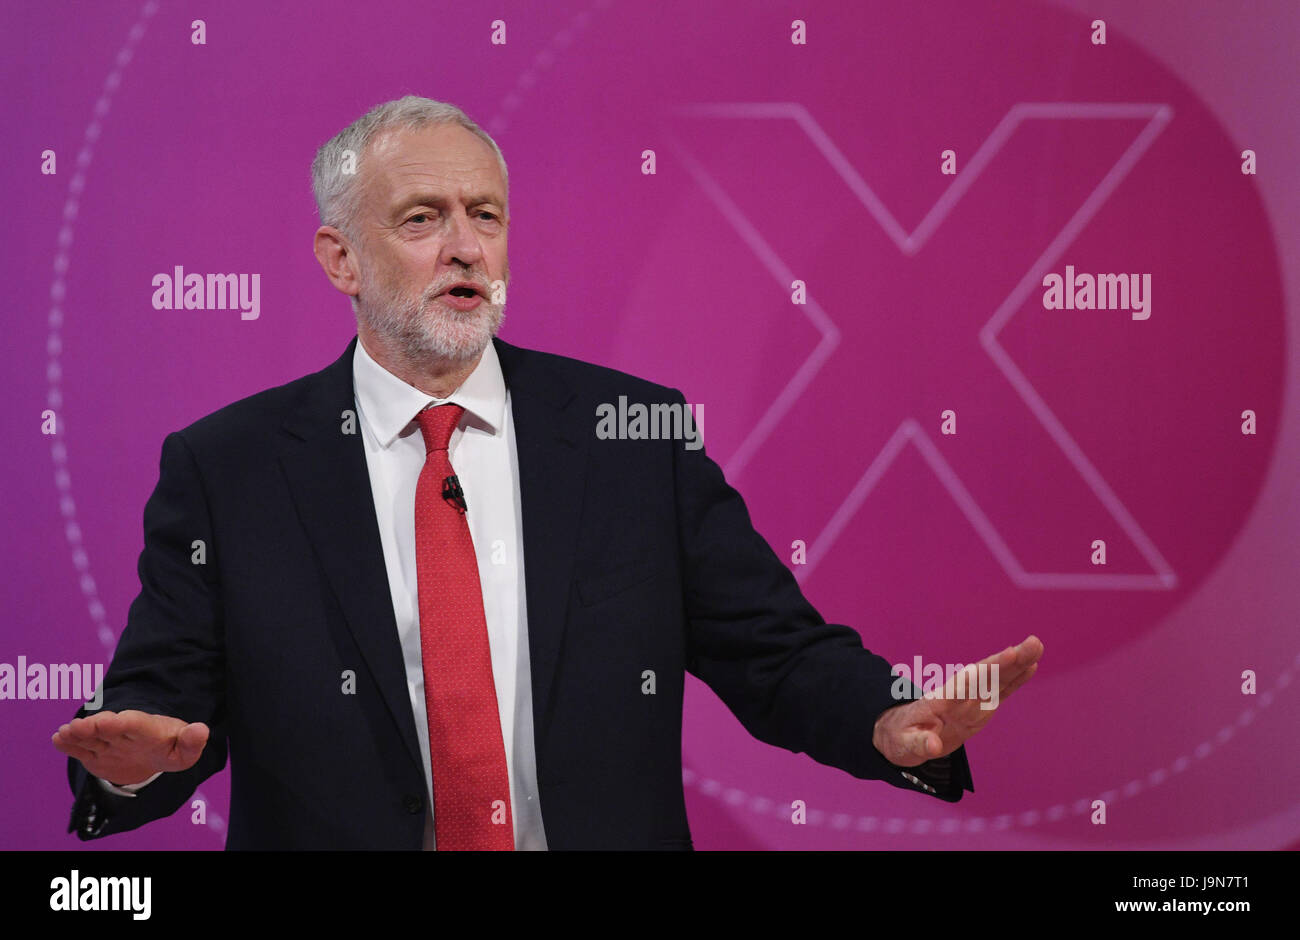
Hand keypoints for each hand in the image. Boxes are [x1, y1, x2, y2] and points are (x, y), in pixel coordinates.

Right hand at [52, 710, 208, 786]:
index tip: (108, 721)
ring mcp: (108, 742)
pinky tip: (58, 739)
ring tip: (63, 733)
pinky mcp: (96, 754)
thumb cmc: (171, 748)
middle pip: (108, 728)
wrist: (154, 753)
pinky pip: (82, 748)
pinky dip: (70, 744)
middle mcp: (124, 732)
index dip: (121, 722)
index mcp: (147, 728)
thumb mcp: (184, 751)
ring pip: (91, 738)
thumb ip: (192, 743)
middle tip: (76, 726)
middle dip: (93, 727)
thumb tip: (201, 730)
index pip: (134, 724)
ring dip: (78, 735)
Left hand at [872, 635, 1042, 767]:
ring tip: (1036, 646)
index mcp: (941, 701)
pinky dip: (1015, 680)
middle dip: (1009, 661)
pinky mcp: (980, 708)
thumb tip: (933, 746)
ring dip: (1017, 665)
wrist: (901, 732)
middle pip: (987, 676)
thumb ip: (919, 743)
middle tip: (1034, 643)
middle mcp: (959, 697)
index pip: (966, 684)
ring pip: (997, 680)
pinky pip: (1000, 692)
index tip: (1007, 655)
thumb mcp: (904, 745)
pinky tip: (1031, 666)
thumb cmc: (901, 737)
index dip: (987, 671)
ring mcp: (971, 701)